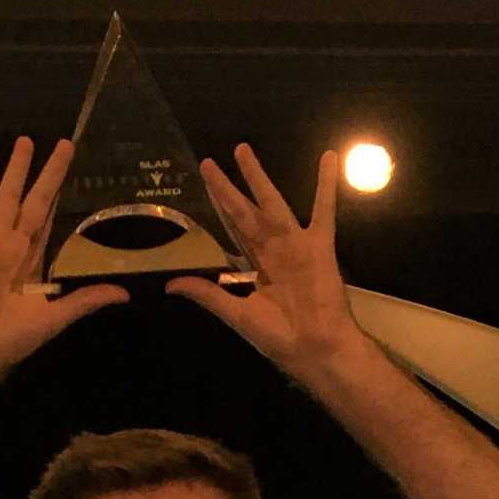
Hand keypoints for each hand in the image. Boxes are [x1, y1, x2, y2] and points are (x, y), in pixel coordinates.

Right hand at [0, 135, 124, 374]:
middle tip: (65, 144)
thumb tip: (123, 293)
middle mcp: (14, 245)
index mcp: (33, 261)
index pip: (52, 222)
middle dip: (49, 175)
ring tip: (25, 140)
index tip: (76, 175)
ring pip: (7, 196)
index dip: (63, 199)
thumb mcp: (55, 317)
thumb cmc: (11, 337)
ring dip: (16, 170)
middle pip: (36, 201)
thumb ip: (85, 300)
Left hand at [182, 146, 363, 377]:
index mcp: (255, 265)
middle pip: (244, 210)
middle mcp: (272, 249)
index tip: (203, 186)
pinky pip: (323, 210)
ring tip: (242, 149)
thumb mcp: (236, 313)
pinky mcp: (318, 245)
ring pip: (273, 202)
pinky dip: (327, 186)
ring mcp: (295, 244)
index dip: (217, 207)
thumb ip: (207, 294)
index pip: (231, 229)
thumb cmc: (278, 337)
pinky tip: (328, 158)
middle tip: (208, 162)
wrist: (315, 348)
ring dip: (258, 176)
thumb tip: (170, 283)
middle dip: (227, 187)